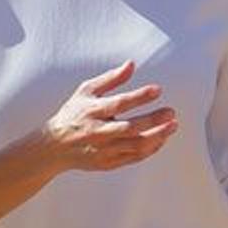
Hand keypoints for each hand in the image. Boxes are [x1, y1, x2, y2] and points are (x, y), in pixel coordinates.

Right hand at [43, 60, 177, 173]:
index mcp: (93, 112)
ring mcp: (103, 150)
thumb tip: (131, 64)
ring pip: (135, 146)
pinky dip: (149, 149)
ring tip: (172, 126)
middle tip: (171, 112)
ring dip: (156, 136)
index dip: (139, 97)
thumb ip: (110, 79)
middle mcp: (98, 132)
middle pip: (130, 127)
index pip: (119, 103)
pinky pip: (133, 157)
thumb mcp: (86, 91)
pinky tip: (161, 139)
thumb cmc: (74, 114)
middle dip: (153, 120)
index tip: (157, 90)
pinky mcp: (107, 163)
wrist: (55, 147)